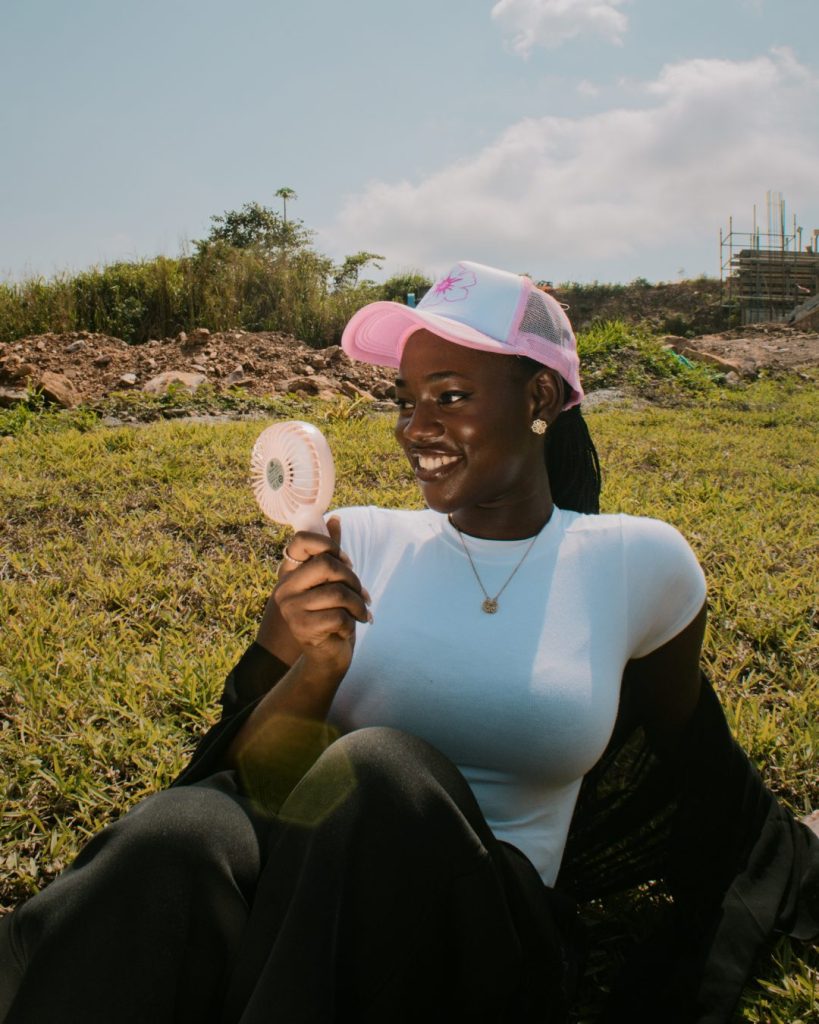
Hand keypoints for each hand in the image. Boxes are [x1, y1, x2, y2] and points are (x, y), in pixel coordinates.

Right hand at [265, 517, 369, 680]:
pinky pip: (339, 616)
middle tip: (361, 595)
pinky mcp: (302, 629)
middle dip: (353, 579)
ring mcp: (291, 609)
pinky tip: (347, 630)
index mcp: (290, 573)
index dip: (329, 545)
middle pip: (327, 565)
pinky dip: (352, 623)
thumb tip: (335, 518)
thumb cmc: (332, 615)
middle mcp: (285, 588)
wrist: (327, 656)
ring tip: (361, 613)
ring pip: (338, 593)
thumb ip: (331, 552)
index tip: (346, 562)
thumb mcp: (332, 582)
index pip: (301, 540)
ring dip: (358, 605)